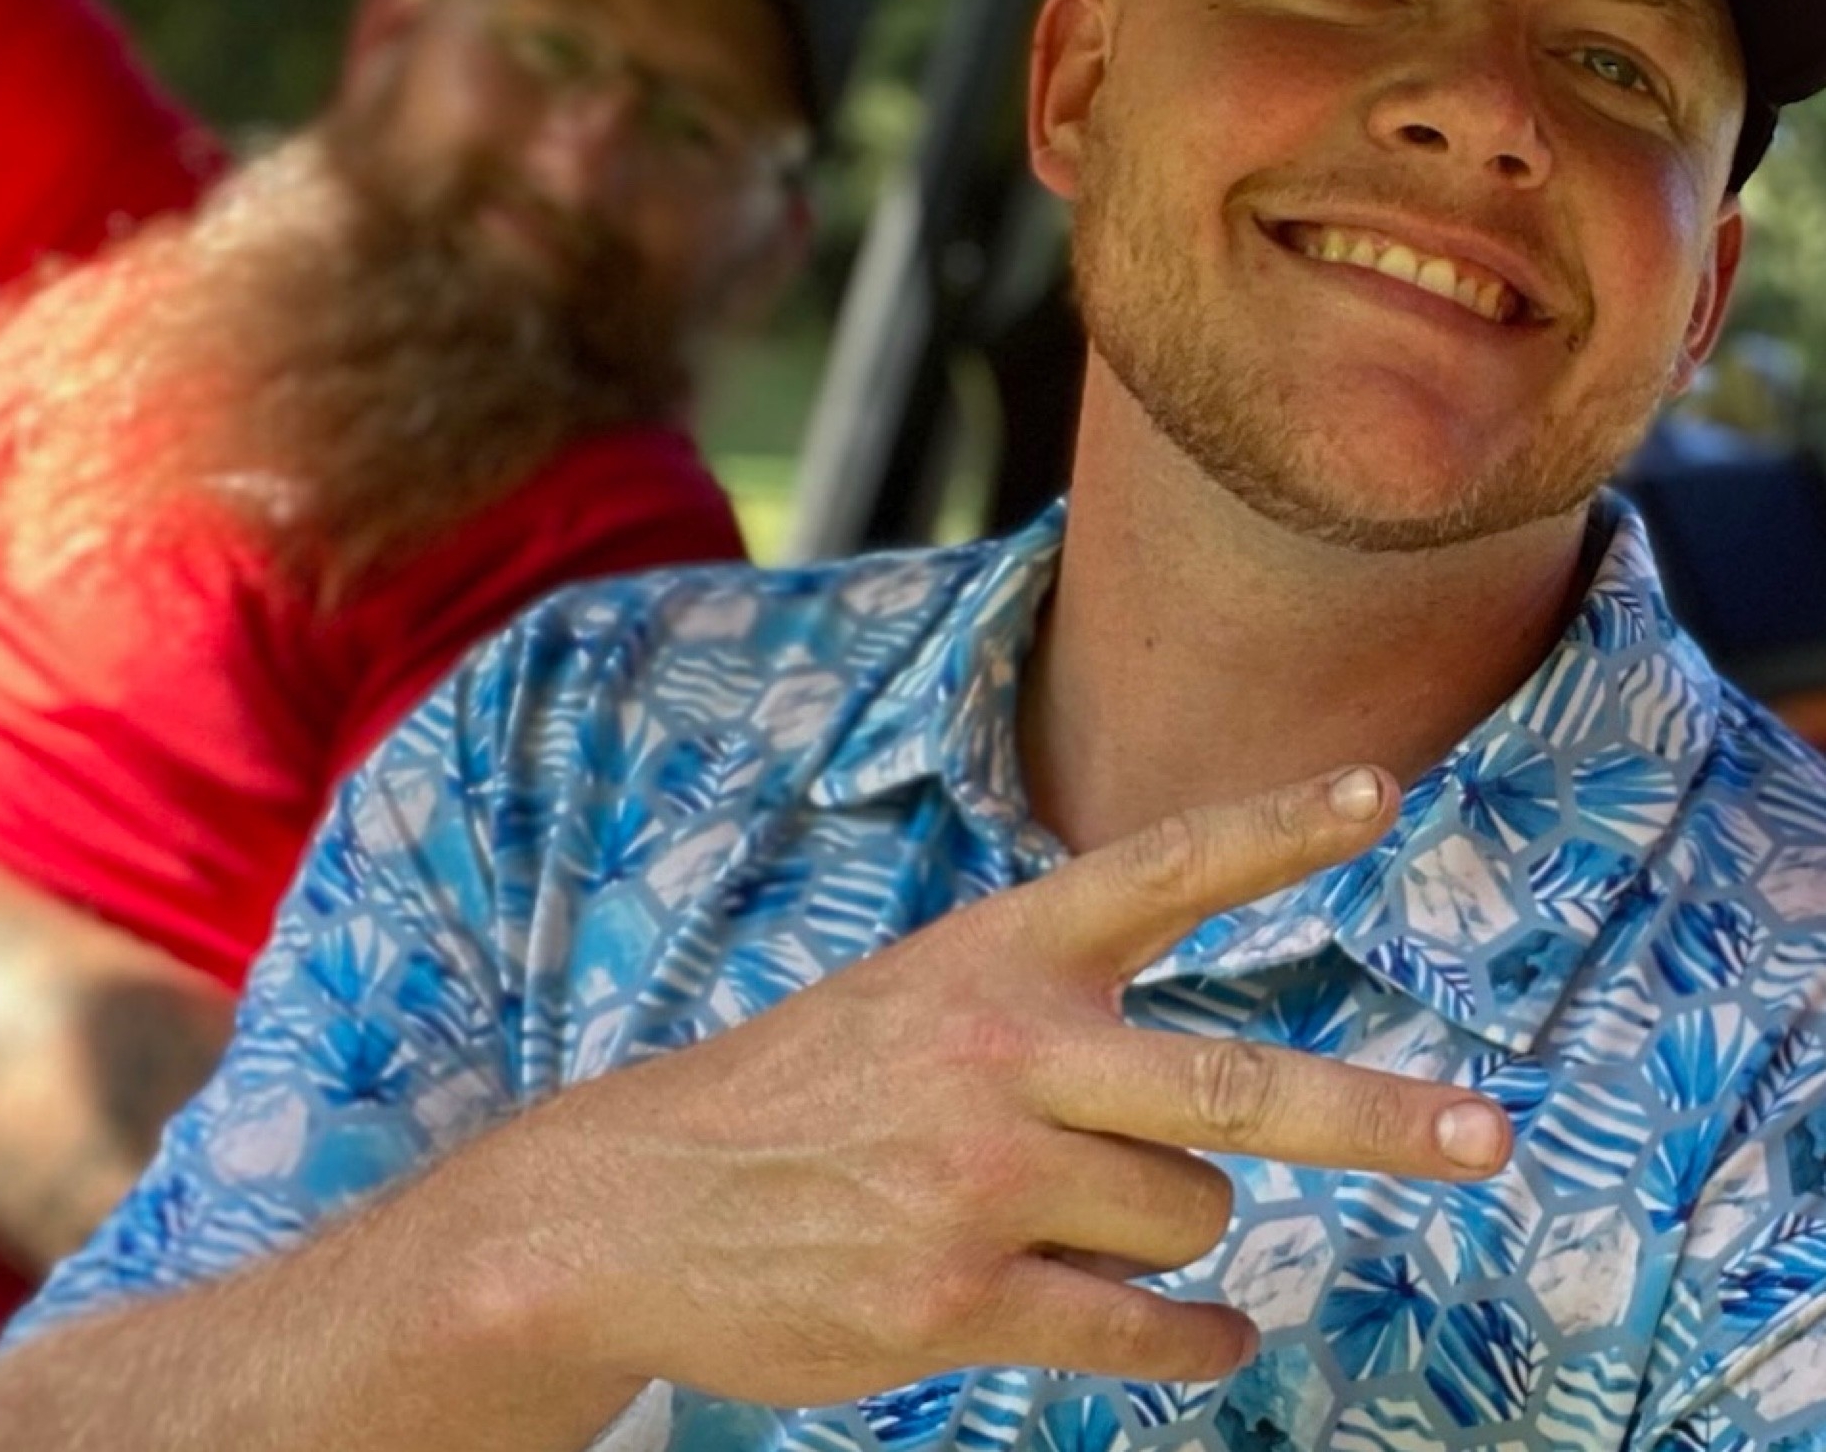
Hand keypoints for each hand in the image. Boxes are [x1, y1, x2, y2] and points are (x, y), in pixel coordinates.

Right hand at [463, 766, 1510, 1407]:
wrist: (636, 1198)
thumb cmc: (800, 1090)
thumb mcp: (913, 998)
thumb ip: (1053, 1018)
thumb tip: (1227, 1135)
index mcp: (989, 951)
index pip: (1157, 869)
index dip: (1274, 826)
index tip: (1382, 789)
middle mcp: (1000, 1050)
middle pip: (1237, 1087)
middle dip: (1379, 1116)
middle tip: (1490, 1137)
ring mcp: (979, 1179)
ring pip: (1186, 1218)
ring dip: (1167, 1226)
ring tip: (1071, 1214)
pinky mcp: (956, 1299)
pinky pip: (1143, 1329)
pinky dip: (1190, 1337)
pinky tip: (1201, 1333)